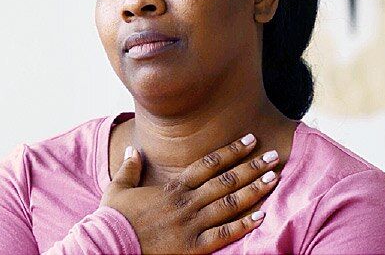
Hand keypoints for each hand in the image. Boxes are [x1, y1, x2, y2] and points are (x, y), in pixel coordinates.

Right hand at [100, 134, 278, 253]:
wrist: (111, 244)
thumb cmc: (114, 218)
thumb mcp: (118, 188)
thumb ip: (129, 168)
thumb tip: (133, 149)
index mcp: (172, 188)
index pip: (208, 164)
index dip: (231, 151)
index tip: (249, 140)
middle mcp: (186, 202)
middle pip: (226, 180)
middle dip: (251, 166)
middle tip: (273, 155)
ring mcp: (191, 224)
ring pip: (229, 204)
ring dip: (254, 190)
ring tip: (273, 179)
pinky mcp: (193, 246)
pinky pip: (224, 234)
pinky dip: (244, 225)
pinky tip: (262, 216)